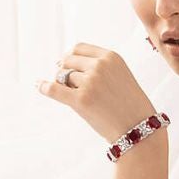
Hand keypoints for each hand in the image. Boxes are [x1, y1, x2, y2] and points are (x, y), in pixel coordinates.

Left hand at [38, 43, 156, 143]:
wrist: (140, 130)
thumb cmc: (130, 106)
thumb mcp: (120, 76)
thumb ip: (99, 66)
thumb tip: (63, 64)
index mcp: (111, 56)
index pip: (79, 48)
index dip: (69, 57)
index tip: (65, 65)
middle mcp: (100, 66)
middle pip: (68, 61)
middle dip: (65, 72)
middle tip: (71, 87)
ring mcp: (90, 83)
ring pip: (64, 77)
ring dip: (66, 87)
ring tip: (82, 100)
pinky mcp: (81, 101)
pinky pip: (54, 90)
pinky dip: (44, 87)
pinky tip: (39, 86)